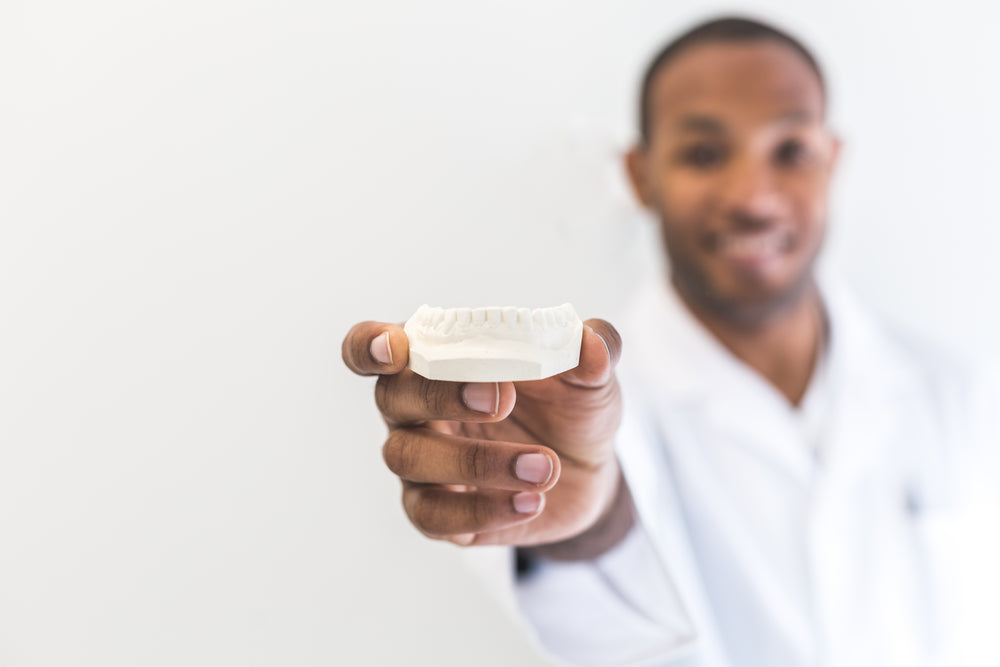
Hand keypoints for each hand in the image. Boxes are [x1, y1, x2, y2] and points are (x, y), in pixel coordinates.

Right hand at [342, 318, 629, 552]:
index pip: (373, 346)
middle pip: (391, 397)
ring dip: (477, 461)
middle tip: (501, 399)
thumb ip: (593, 351)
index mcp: (437, 360)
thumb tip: (590, 341)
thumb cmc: (569, 407)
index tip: (399, 347)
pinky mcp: (436, 515)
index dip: (370, 345)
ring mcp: (420, 464)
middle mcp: (414, 410)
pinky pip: (434, 517)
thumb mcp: (590, 376)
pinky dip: (483, 508)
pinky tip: (530, 501)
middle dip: (440, 395)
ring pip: (410, 458)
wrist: (588, 474)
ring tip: (544, 466)